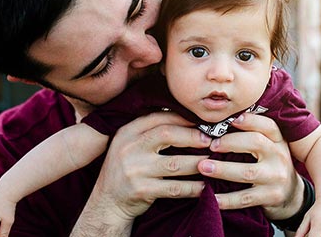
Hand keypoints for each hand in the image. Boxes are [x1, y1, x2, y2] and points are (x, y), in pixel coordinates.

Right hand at [73, 112, 211, 235]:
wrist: (107, 202)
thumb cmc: (126, 169)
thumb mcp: (129, 145)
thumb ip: (149, 132)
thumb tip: (185, 118)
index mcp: (127, 132)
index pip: (158, 118)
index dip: (182, 118)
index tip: (200, 122)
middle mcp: (129, 148)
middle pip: (167, 134)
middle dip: (192, 136)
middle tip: (210, 141)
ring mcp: (135, 170)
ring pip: (175, 163)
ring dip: (198, 163)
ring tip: (213, 162)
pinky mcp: (142, 190)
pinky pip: (175, 188)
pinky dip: (192, 188)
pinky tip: (204, 187)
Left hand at [197, 112, 303, 219]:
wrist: (291, 194)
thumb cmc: (270, 165)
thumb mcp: (270, 147)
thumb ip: (251, 135)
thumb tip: (219, 123)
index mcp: (278, 140)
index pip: (267, 125)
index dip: (249, 120)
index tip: (229, 119)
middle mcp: (280, 156)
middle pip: (256, 142)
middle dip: (230, 142)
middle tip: (211, 145)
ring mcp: (277, 178)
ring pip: (247, 172)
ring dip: (222, 169)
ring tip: (202, 167)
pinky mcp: (271, 197)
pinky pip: (245, 198)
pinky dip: (227, 199)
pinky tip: (211, 196)